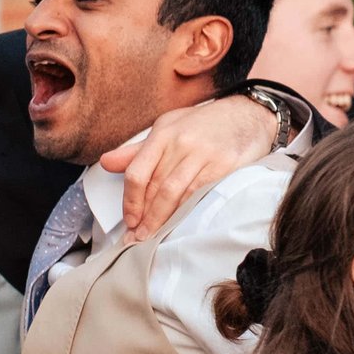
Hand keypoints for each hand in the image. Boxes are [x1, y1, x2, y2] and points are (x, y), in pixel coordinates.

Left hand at [102, 94, 281, 240]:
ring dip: (161, 220)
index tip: (128, 220)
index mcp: (163, 134)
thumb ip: (138, 151)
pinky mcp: (224, 167)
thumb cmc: (203, 124)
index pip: (137, 172)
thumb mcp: (167, 128)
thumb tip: (106, 162)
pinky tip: (178, 225)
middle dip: (143, 218)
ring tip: (151, 238)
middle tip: (135, 239)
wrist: (248, 114)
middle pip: (155, 188)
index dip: (130, 201)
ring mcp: (204, 155)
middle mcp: (181, 144)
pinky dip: (186, 213)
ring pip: (176, 194)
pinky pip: (200, 195)